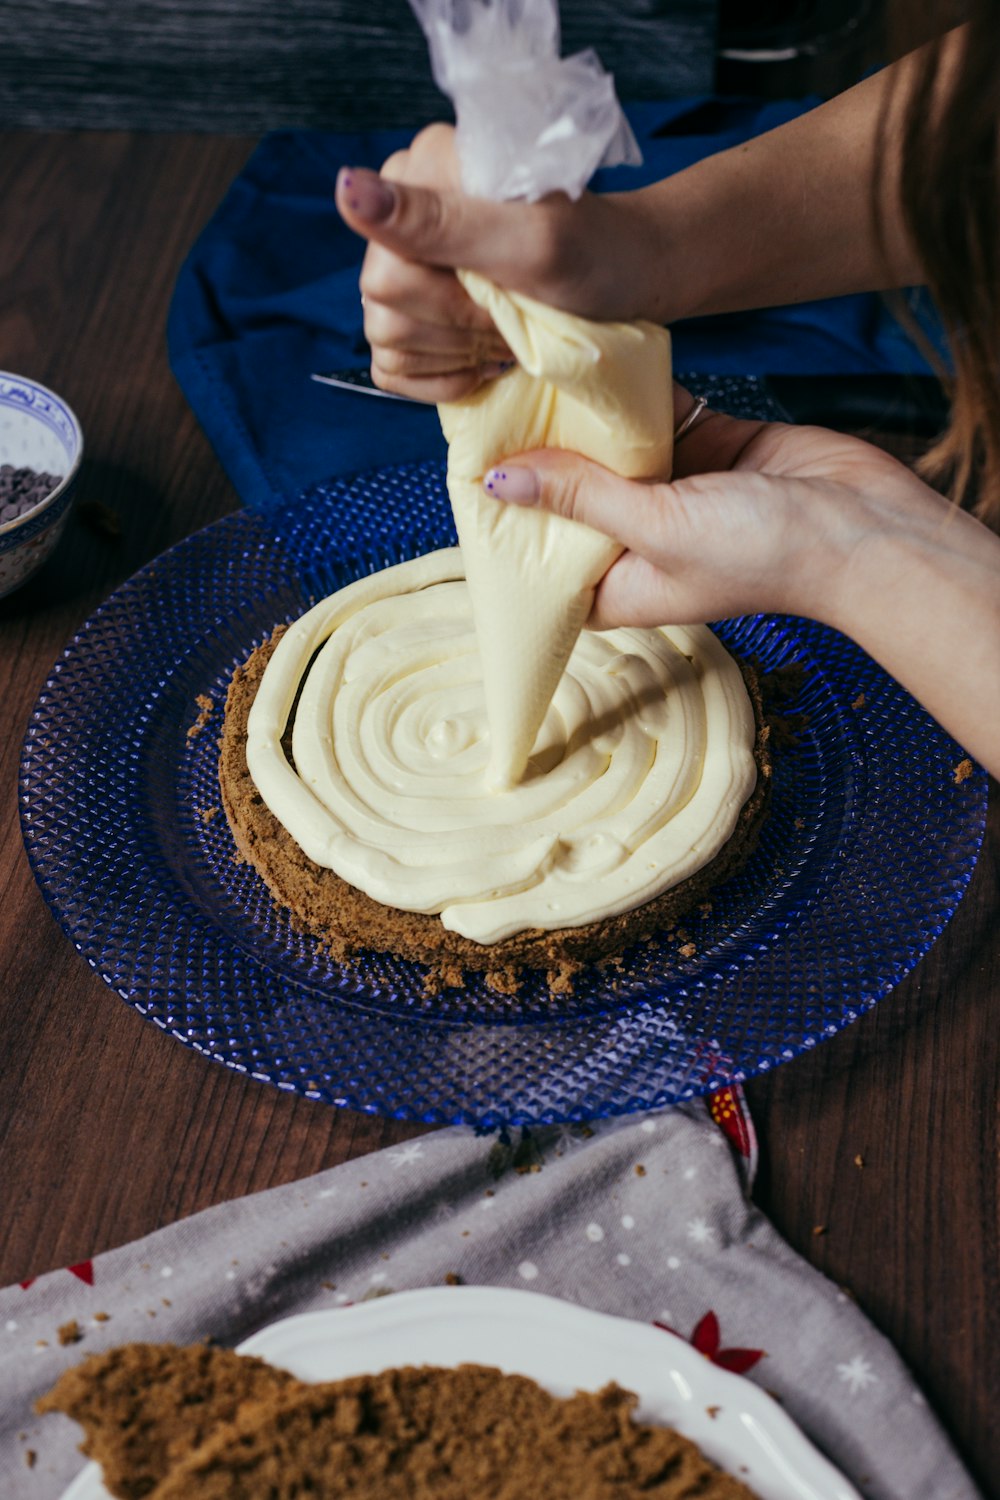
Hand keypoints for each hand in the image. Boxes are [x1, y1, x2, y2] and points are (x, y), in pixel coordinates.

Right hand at [335, 124, 662, 401]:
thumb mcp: (530, 242)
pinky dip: (439, 378)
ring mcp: (402, 263)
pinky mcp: (412, 314)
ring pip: (382, 333)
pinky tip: (480, 362)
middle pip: (380, 300)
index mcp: (421, 171)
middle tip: (512, 316)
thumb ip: (440, 220)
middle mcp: (401, 209)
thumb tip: (349, 190)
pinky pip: (387, 367)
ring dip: (453, 351)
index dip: (449, 298)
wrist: (626, 282)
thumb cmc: (594, 257)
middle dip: (456, 326)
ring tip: (504, 335)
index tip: (506, 291)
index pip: (384, 262)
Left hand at [481, 389, 999, 773]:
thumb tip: (501, 482)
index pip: (545, 563)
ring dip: (582, 419)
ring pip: (611, 452)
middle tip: (491, 406)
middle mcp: (641, 544)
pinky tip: (595, 361)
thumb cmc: (765, 551)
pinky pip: (657, 418)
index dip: (509, 525)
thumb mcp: (657, 527)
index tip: (472, 474)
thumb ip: (581, 499)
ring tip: (530, 372)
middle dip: (541, 459)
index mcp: (621, 587)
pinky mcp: (709, 448)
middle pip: (572, 500)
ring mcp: (675, 494)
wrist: (865, 527)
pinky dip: (632, 395)